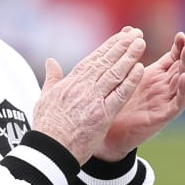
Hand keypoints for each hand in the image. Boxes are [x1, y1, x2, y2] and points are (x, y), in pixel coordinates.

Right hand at [33, 27, 146, 160]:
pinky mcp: (103, 115)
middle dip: (122, 46)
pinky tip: (140, 69)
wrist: (50, 150)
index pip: (93, 59)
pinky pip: (120, 95)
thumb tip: (51, 61)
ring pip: (114, 73)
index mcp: (70, 82)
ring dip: (129, 57)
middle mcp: (83, 87)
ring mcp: (94, 100)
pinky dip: (130, 81)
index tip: (120, 36)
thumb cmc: (47, 128)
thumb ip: (52, 78)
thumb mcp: (44, 98)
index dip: (108, 46)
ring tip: (140, 43)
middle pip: (106, 62)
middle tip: (136, 33)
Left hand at [96, 31, 184, 161]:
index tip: (181, 34)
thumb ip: (129, 54)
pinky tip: (183, 78)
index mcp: (156, 76)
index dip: (179, 47)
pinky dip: (183, 90)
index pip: (173, 58)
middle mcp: (165, 88)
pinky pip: (179, 103)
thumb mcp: (124, 74)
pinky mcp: (164, 116)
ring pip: (184, 81)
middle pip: (183, 67)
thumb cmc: (115, 104)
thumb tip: (128, 29)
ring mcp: (166, 101)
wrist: (108, 135)